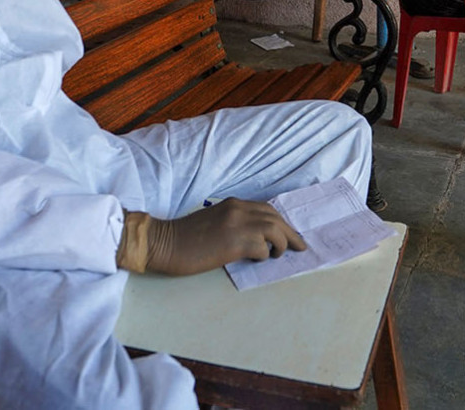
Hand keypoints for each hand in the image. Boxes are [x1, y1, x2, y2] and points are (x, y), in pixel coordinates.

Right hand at [140, 198, 305, 276]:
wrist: (165, 243)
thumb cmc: (185, 238)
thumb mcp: (213, 222)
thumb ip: (234, 223)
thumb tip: (257, 239)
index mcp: (233, 204)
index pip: (266, 209)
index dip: (281, 222)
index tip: (290, 233)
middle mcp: (238, 209)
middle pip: (275, 217)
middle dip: (290, 233)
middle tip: (299, 246)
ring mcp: (238, 223)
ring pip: (274, 229)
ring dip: (281, 244)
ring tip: (277, 255)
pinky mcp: (236, 241)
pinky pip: (262, 248)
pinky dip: (264, 255)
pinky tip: (255, 260)